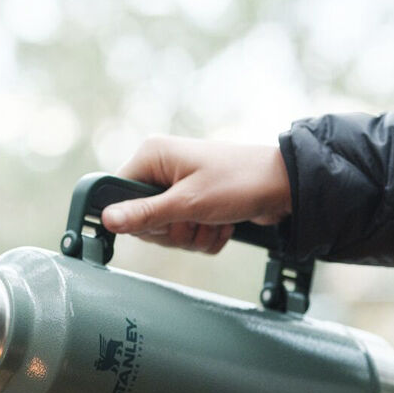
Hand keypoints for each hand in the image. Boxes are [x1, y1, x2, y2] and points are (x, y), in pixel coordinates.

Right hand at [100, 137, 292, 254]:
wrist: (288, 186)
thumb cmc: (240, 182)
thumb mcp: (188, 203)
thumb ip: (144, 215)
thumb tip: (105, 220)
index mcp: (152, 156)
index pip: (117, 196)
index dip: (135, 217)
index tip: (160, 221)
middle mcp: (162, 170)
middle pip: (142, 220)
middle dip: (173, 231)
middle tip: (196, 219)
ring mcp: (179, 187)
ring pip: (166, 232)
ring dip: (192, 236)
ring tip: (215, 220)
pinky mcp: (195, 203)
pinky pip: (186, 234)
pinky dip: (205, 236)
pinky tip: (223, 223)